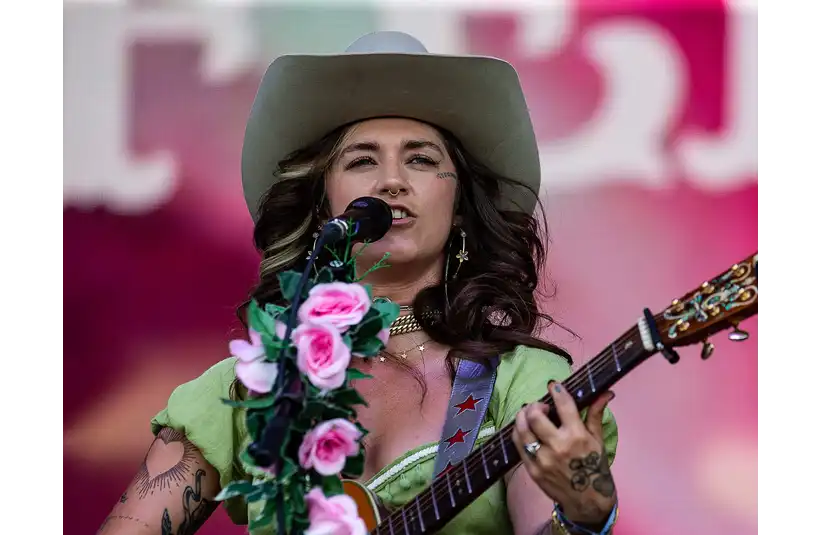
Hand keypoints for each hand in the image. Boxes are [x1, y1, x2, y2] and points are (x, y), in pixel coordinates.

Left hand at [511, 381, 616, 526]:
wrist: (588, 500)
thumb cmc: (595, 467)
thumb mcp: (597, 440)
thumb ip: (596, 414)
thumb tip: (606, 392)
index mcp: (577, 436)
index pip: (564, 406)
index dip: (557, 391)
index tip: (553, 385)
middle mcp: (558, 446)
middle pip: (535, 416)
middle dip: (535, 406)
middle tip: (540, 407)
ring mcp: (543, 459)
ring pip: (522, 429)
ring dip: (522, 416)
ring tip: (528, 414)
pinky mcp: (532, 470)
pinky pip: (518, 445)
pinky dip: (519, 433)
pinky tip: (524, 429)